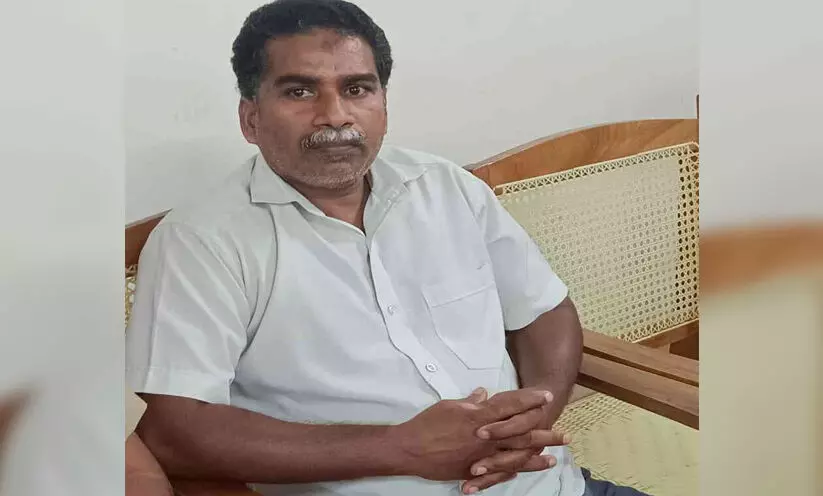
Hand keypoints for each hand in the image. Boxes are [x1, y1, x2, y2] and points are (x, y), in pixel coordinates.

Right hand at [390, 387, 560, 481]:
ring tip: (553, 458)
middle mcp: (485, 437)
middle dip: (544, 433)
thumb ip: (470, 403)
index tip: (545, 397)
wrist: (409, 449)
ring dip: (536, 457)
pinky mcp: (474, 470)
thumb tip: (484, 395)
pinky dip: (513, 470)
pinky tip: (524, 470)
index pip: (510, 406)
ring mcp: (481, 456)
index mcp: (480, 417)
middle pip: (521, 434)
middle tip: (563, 434)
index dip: (529, 400)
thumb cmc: (427, 424)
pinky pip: (498, 472)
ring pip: (515, 456)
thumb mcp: (449, 406)